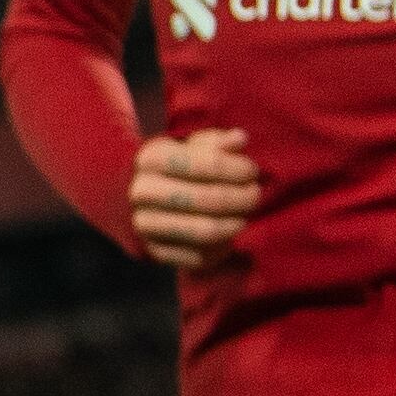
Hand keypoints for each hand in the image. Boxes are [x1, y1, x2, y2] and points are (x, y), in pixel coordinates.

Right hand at [130, 129, 259, 268]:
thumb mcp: (191, 146)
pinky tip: (226, 236)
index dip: (237, 169)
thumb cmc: (175, 166)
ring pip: (204, 231)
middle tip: (255, 195)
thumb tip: (240, 138)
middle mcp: (142, 191)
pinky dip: (220, 249)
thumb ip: (217, 142)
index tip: (252, 172)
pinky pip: (198, 257)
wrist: (140, 197)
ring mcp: (144, 224)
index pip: (206, 164)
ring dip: (234, 225)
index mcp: (151, 158)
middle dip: (241, 199)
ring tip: (243, 217)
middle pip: (207, 199)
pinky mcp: (154, 252)